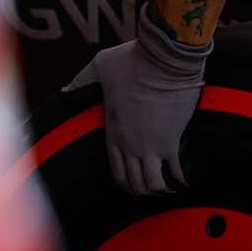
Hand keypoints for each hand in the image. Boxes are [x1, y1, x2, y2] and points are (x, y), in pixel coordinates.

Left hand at [66, 4, 211, 194]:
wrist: (163, 59)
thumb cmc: (132, 61)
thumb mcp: (98, 68)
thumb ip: (81, 81)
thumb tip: (65, 90)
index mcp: (113, 132)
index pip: (117, 173)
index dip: (127, 185)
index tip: (137, 184)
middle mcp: (130, 145)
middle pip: (135, 184)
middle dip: (145, 191)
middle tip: (156, 188)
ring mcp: (151, 146)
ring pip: (154, 184)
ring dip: (163, 189)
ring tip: (172, 187)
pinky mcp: (171, 141)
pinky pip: (176, 172)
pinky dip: (182, 180)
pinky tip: (187, 180)